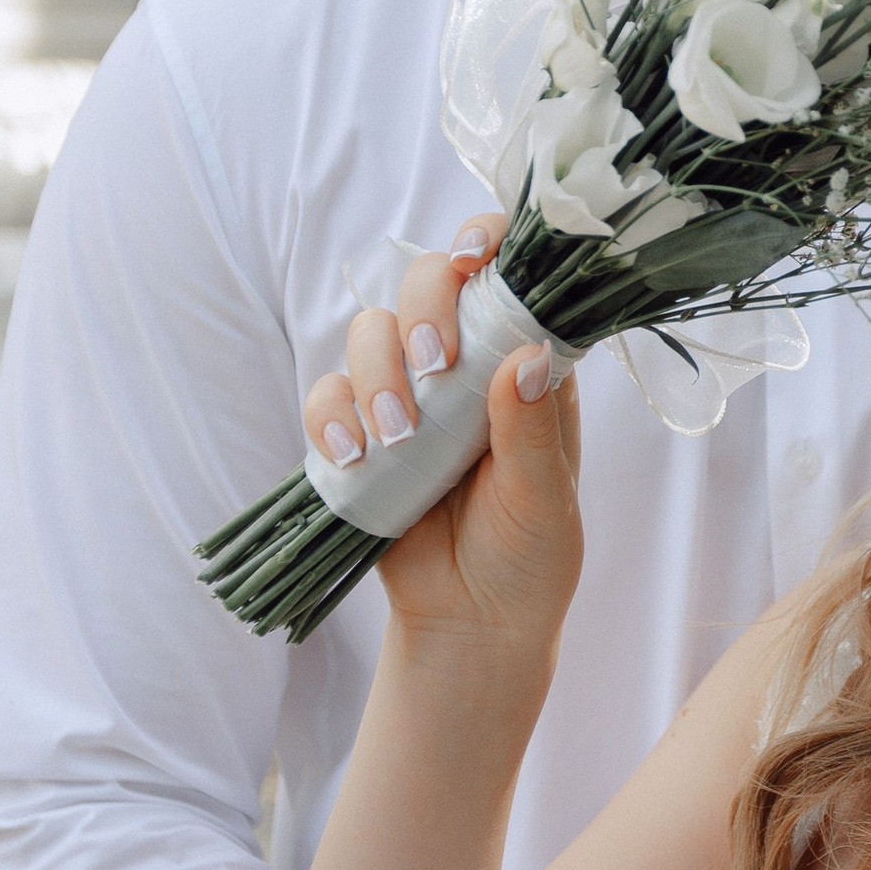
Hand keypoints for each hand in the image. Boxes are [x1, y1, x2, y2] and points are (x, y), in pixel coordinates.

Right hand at [302, 220, 580, 651]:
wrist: (472, 625)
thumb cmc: (529, 559)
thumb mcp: (544, 499)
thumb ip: (530, 431)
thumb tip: (526, 354)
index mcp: (524, 367)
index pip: (506, 277)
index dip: (484, 244)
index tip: (470, 258)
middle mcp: (464, 368)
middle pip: (426, 284)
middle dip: (422, 310)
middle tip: (433, 367)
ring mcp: (408, 397)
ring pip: (369, 333)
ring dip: (375, 374)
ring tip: (395, 440)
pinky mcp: (360, 435)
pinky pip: (326, 398)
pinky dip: (331, 418)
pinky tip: (355, 459)